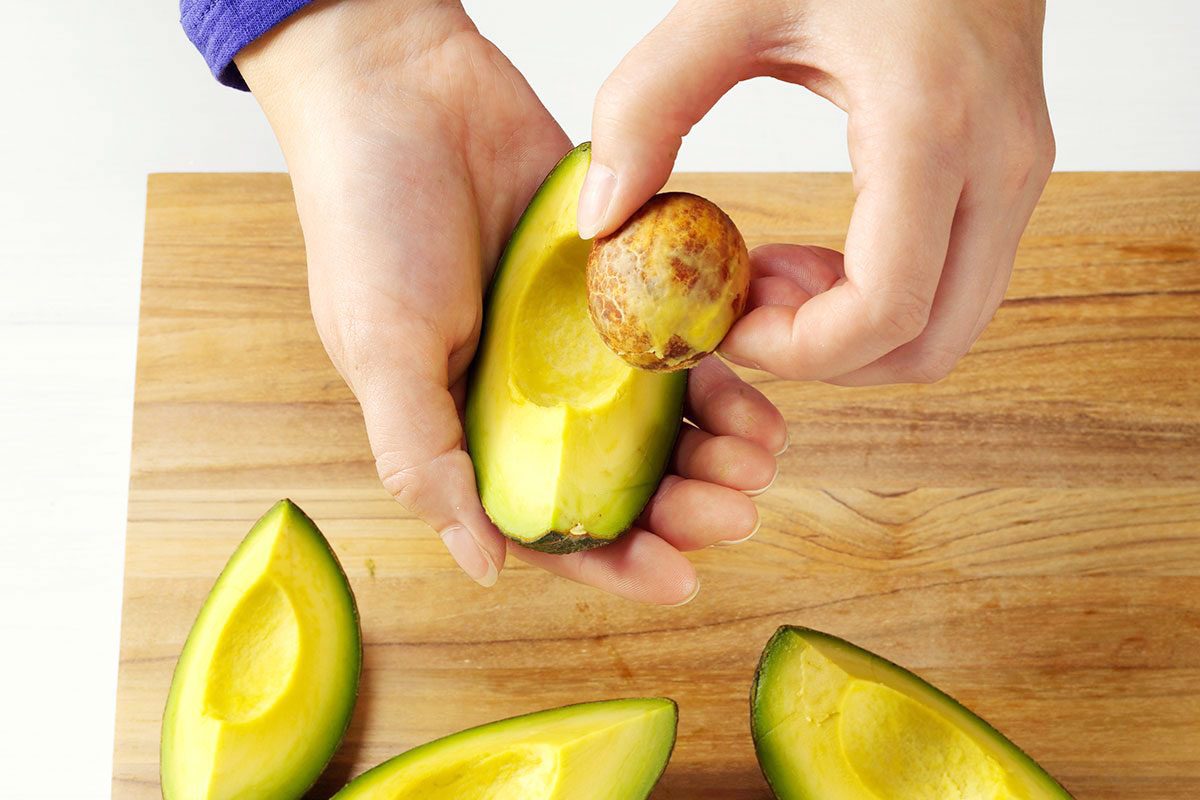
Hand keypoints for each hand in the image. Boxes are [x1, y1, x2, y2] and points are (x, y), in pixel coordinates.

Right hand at [237, 0, 786, 603]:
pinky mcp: (618, 278)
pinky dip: (720, 369)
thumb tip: (484, 566)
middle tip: (735, 513)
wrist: (404, 88)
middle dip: (682, 506)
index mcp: (471, 424)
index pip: (549, 519)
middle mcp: (532, 391)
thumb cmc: (368, 221)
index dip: (613, 561)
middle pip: (621, 476)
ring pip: (662, 416)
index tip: (679, 579)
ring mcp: (580, 337)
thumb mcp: (382, 351)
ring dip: (714, 447)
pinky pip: (680, 336)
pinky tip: (755, 393)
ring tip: (759, 457)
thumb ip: (425, 458)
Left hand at [579, 0, 1054, 383]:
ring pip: (949, 329)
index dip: (799, 351)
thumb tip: (603, 219)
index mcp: (928, 128)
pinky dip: (883, 303)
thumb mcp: (732, 5)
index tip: (727, 324)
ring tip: (773, 277)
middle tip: (746, 307)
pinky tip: (817, 259)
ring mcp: (1017, 176)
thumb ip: (648, 104)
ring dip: (854, 336)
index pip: (887, 311)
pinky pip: (954, 288)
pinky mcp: (1011, 178)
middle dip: (825, 358)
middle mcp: (997, 167)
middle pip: (927, 346)